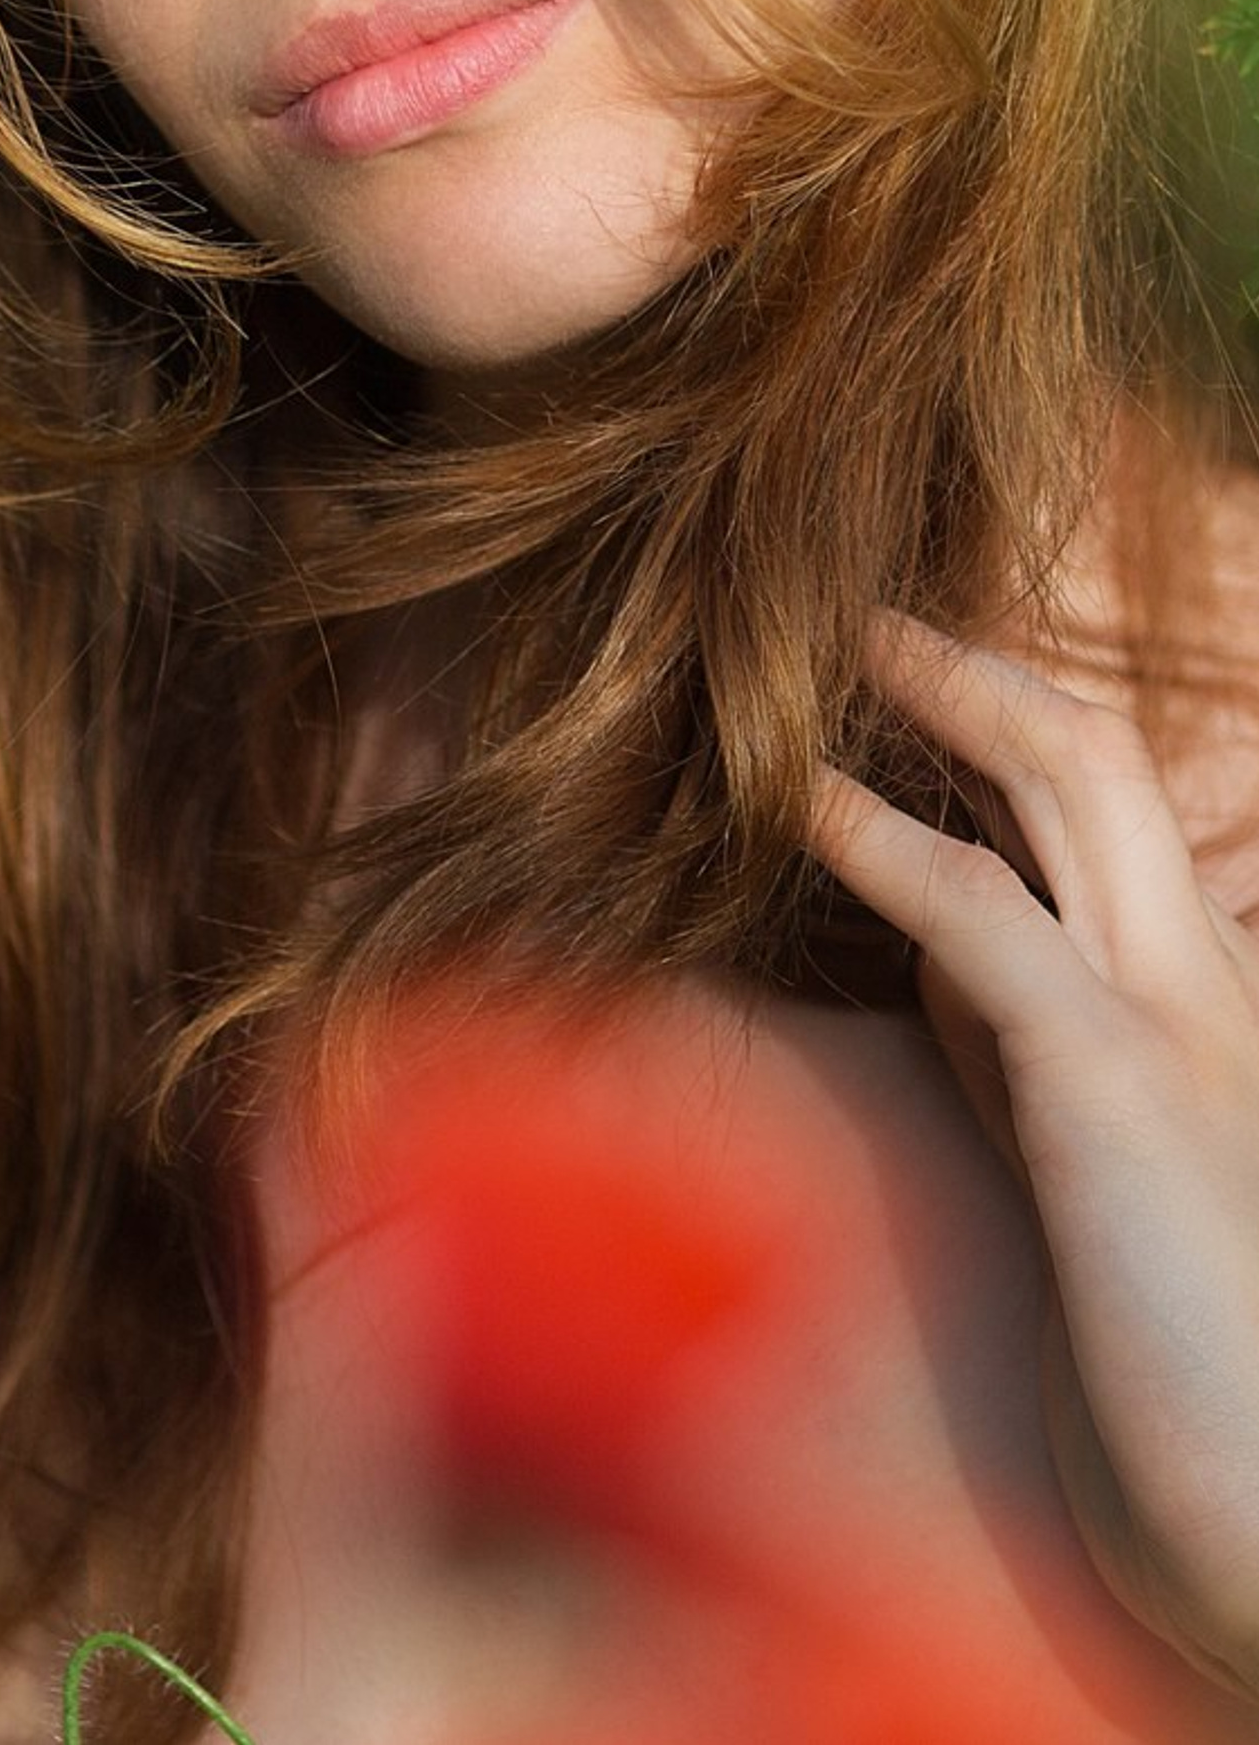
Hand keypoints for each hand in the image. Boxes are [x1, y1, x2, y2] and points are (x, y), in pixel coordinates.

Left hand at [809, 609, 1258, 1697]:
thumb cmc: (1184, 1395)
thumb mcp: (1093, 1194)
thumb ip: (1031, 1078)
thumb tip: (931, 981)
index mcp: (1204, 1026)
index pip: (1102, 842)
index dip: (1001, 757)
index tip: (906, 702)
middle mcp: (1207, 1000)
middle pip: (1104, 772)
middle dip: (991, 678)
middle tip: (875, 622)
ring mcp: (1177, 1031)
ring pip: (1078, 787)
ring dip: (956, 695)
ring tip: (848, 639)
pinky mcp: (1116, 1089)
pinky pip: (989, 917)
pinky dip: (888, 841)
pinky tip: (808, 803)